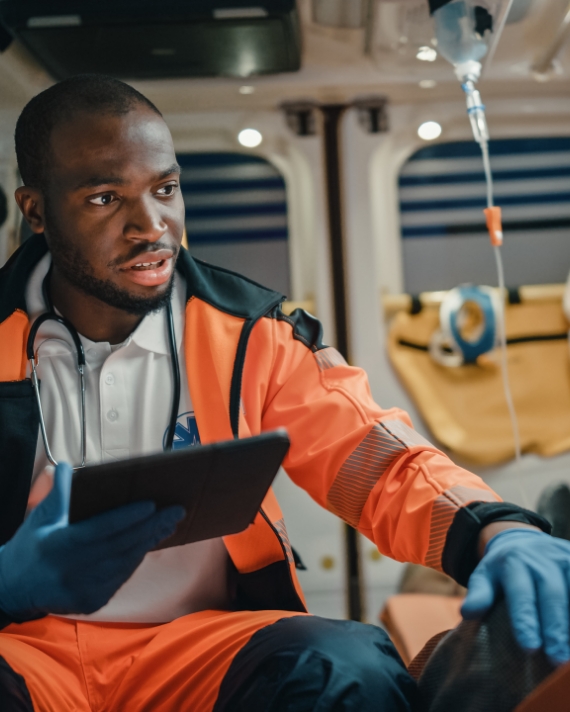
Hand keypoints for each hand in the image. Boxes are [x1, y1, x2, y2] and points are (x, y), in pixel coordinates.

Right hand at [0, 462, 184, 620]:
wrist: (13, 589)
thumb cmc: (31, 546)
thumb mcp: (41, 517)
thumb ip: (58, 492)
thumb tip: (66, 464)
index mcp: (60, 545)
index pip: (101, 529)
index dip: (127, 517)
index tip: (151, 504)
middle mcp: (73, 570)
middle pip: (121, 545)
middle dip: (152, 526)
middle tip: (176, 510)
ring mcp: (84, 589)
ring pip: (126, 563)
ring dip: (150, 542)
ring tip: (169, 523)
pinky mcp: (92, 602)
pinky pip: (121, 577)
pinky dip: (137, 559)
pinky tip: (150, 542)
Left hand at [462, 528, 569, 664]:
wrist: (521, 538)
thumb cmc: (503, 568)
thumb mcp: (485, 575)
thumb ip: (479, 594)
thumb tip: (467, 613)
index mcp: (514, 562)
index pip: (521, 593)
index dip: (526, 620)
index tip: (529, 648)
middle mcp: (542, 559)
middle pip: (552, 594)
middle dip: (556, 627)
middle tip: (557, 660)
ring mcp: (565, 558)